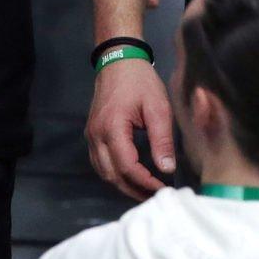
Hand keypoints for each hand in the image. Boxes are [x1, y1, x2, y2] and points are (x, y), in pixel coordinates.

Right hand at [86, 57, 174, 200]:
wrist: (118, 60)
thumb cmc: (139, 81)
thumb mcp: (157, 107)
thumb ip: (162, 139)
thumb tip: (167, 168)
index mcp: (112, 128)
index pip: (127, 166)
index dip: (145, 182)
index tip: (162, 189)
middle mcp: (96, 135)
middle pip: (112, 175)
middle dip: (132, 189)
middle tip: (153, 197)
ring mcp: (91, 135)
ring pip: (103, 172)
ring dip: (122, 184)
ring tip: (144, 191)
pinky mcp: (92, 134)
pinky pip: (99, 162)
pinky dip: (114, 174)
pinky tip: (130, 176)